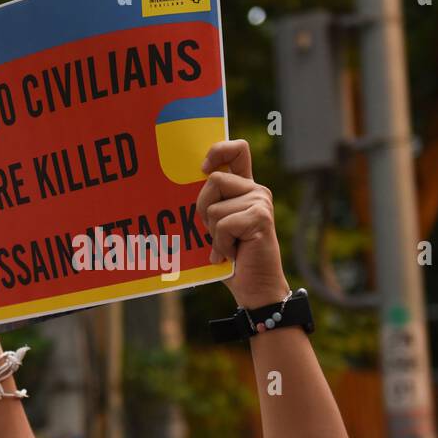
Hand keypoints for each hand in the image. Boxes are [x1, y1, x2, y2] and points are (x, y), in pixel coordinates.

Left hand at [196, 139, 289, 308]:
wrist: (254, 288)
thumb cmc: (231, 259)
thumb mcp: (215, 227)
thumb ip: (209, 204)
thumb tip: (176, 185)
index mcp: (245, 188)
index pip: (237, 151)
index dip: (219, 150)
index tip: (203, 168)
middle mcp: (256, 190)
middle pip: (213, 180)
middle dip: (203, 210)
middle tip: (218, 234)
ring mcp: (260, 202)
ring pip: (214, 207)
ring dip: (214, 233)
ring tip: (229, 246)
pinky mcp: (260, 217)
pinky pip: (223, 224)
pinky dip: (221, 244)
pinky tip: (234, 254)